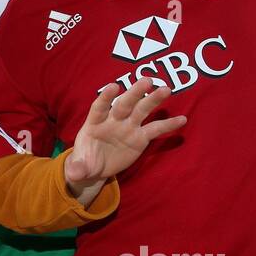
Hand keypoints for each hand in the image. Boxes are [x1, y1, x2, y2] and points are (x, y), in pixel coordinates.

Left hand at [64, 77, 185, 195]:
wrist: (95, 168)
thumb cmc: (85, 161)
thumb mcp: (79, 167)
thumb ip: (77, 168)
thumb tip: (73, 174)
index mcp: (95, 123)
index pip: (99, 107)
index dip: (106, 97)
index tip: (114, 86)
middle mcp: (113, 120)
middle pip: (124, 104)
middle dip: (134, 93)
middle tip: (147, 81)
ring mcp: (128, 127)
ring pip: (141, 110)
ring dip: (153, 100)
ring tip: (166, 90)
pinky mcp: (140, 137)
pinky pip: (155, 129)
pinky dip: (168, 124)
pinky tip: (182, 119)